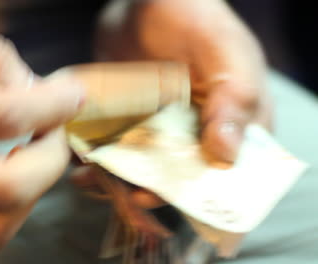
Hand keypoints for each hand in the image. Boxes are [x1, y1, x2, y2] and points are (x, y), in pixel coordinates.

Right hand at [0, 6, 82, 254]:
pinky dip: (12, 211)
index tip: (72, 93)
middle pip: (11, 184)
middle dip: (53, 152)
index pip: (4, 116)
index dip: (53, 105)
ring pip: (2, 223)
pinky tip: (5, 177)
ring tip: (29, 150)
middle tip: (53, 126)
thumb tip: (33, 89)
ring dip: (36, 186)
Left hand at [72, 0, 272, 207]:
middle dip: (147, 189)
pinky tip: (81, 162)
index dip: (193, 192)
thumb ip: (236, 97)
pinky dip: (98, 159)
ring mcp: (159, 129)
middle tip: (120, 192)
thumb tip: (228, 155)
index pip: (223, 173)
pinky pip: (115, 150)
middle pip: (176, 177)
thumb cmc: (192, 17)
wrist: (144, 3)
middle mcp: (197, 132)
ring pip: (142, 169)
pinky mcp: (128, 122)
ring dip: (117, 179)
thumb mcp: (223, 49)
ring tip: (93, 178)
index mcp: (232, 122)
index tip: (157, 195)